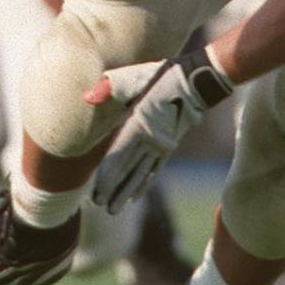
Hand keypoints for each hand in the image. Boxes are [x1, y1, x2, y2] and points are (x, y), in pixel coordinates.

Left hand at [88, 48, 233, 213]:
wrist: (196, 81)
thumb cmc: (160, 75)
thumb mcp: (133, 76)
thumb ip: (109, 87)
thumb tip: (88, 99)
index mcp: (138, 124)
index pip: (118, 157)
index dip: (106, 178)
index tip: (95, 195)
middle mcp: (151, 140)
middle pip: (128, 170)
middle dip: (113, 190)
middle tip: (99, 207)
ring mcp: (162, 145)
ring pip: (141, 174)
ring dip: (127, 192)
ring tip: (113, 210)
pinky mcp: (170, 145)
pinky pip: (155, 169)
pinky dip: (144, 183)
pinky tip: (135, 196)